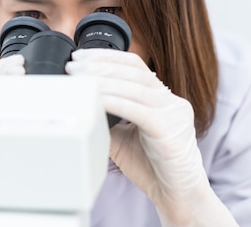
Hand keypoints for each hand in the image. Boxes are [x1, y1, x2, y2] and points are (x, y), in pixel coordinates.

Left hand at [65, 48, 236, 226]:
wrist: (177, 196)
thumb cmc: (152, 166)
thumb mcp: (122, 136)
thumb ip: (107, 117)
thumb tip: (78, 103)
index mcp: (162, 98)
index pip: (134, 65)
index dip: (106, 56)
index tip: (79, 55)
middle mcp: (171, 101)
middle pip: (133, 71)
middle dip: (99, 66)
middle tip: (73, 66)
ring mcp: (174, 113)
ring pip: (134, 87)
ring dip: (102, 80)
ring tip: (79, 79)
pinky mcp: (170, 130)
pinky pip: (138, 110)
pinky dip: (113, 101)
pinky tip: (95, 98)